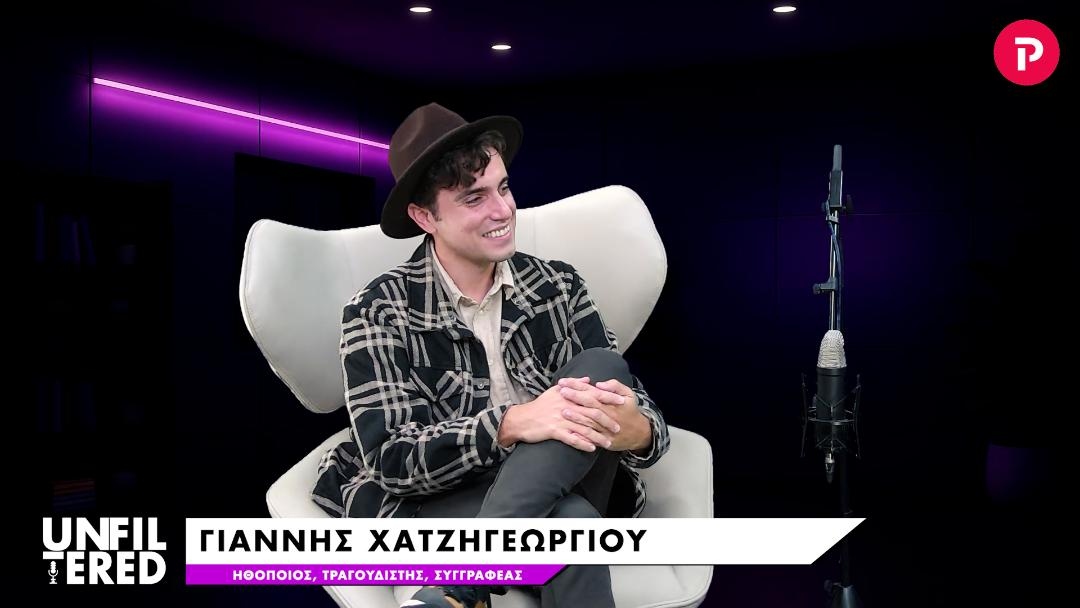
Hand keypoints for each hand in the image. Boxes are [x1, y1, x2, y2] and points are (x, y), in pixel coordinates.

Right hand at [498, 385, 612, 451]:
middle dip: (607, 421)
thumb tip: (588, 379)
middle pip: (591, 413)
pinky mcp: (553, 431)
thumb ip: (573, 384)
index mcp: (568, 395)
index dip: (608, 398)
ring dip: (597, 437)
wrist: (521, 419)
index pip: (592, 395)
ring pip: (583, 428)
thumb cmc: (540, 406)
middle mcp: (566, 406)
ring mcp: (560, 419)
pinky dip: (582, 444)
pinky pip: (571, 438)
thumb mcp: (555, 391)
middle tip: (619, 428)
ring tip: (608, 443)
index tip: (622, 402)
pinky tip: (591, 449)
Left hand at [557, 377, 650, 452]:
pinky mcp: (605, 440)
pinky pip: (592, 438)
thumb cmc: (630, 410)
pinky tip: (570, 433)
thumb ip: (615, 386)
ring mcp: (606, 428)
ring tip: (563, 411)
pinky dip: (581, 436)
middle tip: (561, 392)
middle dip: (574, 398)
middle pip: (589, 404)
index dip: (577, 386)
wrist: (639, 433)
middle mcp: (608, 414)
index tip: (564, 382)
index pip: (591, 391)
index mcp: (611, 402)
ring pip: (590, 422)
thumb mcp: (628, 394)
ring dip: (576, 416)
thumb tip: (598, 384)